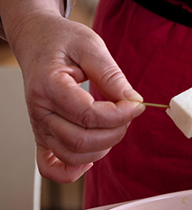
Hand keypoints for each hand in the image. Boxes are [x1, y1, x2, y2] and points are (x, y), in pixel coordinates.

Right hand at [0, 0, 144, 182]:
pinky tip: (92, 156)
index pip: (89, 115)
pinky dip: (73, 171)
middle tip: (127, 113)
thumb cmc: (61, 40)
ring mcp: (38, 126)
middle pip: (82, 141)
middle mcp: (40, 110)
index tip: (136, 104)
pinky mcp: (41, 135)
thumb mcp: (90, 45)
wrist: (36, 38)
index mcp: (48, 85)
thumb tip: (133, 100)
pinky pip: (50, 167)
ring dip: (103, 147)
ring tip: (113, 126)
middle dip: (116, 131)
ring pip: (73, 155)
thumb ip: (111, 75)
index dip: (120, 114)